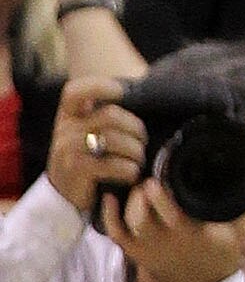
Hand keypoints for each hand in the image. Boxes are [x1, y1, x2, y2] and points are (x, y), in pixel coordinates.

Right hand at [45, 77, 143, 214]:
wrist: (66, 195)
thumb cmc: (88, 157)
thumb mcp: (89, 131)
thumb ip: (105, 114)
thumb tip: (142, 91)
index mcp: (69, 114)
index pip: (75, 91)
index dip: (99, 86)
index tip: (122, 91)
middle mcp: (65, 129)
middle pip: (110, 115)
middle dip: (136, 128)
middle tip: (142, 141)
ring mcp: (68, 149)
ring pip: (116, 140)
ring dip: (136, 152)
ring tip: (137, 160)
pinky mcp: (77, 170)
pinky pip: (115, 165)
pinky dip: (130, 170)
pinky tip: (130, 173)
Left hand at [105, 174, 244, 281]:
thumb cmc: (220, 259)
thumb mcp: (237, 235)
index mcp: (190, 235)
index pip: (170, 214)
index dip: (159, 196)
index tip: (156, 179)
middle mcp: (165, 242)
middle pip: (142, 218)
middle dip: (140, 196)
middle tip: (145, 181)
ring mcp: (149, 249)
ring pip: (128, 225)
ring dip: (128, 203)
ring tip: (134, 188)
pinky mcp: (137, 254)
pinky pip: (117, 235)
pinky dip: (109, 217)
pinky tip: (109, 199)